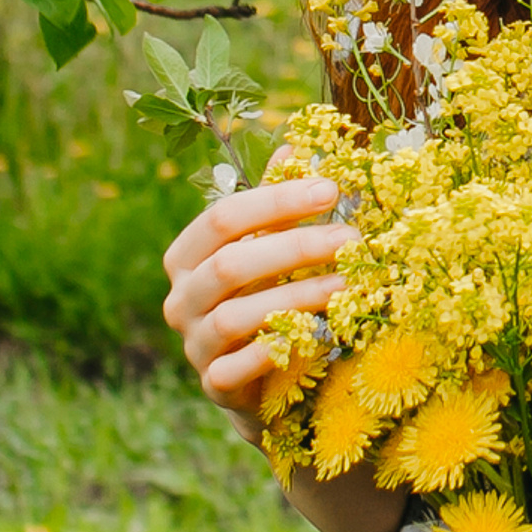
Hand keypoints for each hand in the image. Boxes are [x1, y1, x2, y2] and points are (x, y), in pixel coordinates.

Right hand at [160, 167, 351, 436]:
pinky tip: (318, 336)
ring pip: (237, 316)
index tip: (331, 189)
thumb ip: (273, 203)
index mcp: (187, 255)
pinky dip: (276, 350)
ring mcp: (193, 345)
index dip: (277, 201)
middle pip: (230, 264)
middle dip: (295, 247)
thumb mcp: (265, 245)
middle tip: (351, 236)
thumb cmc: (262, 293)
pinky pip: (238, 368)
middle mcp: (180, 299)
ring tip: (350, 284)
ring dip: (299, 296)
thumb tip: (294, 146)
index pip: (223, 218)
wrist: (258, 377)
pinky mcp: (214, 385)